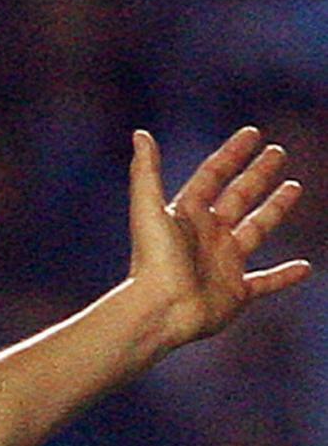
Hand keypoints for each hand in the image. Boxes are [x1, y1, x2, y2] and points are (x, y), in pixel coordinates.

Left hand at [126, 127, 309, 349]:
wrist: (159, 312)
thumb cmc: (153, 262)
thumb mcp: (149, 211)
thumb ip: (146, 173)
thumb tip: (140, 134)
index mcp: (187, 216)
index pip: (213, 176)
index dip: (231, 154)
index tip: (252, 133)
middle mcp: (206, 237)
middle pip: (238, 197)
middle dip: (257, 175)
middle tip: (277, 152)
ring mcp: (223, 264)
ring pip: (256, 230)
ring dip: (275, 208)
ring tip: (294, 187)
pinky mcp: (235, 293)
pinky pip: (266, 283)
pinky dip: (284, 277)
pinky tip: (305, 268)